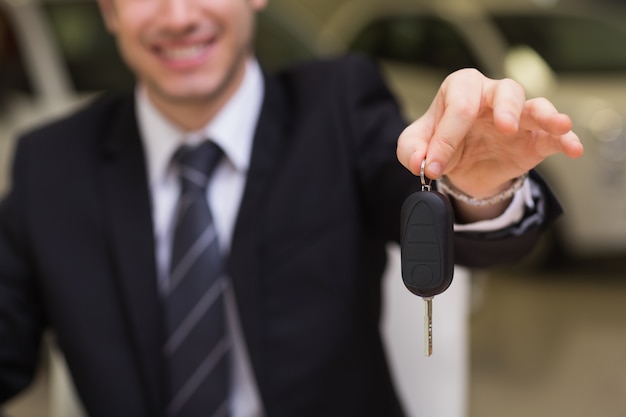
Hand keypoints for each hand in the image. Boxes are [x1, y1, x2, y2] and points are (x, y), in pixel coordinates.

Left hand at [396, 68, 583, 199]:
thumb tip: (421, 161)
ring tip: (556, 124)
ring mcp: (517, 117)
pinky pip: (553, 135)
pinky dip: (566, 140)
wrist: (462, 167)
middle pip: (505, 91)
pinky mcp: (534, 139)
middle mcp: (492, 96)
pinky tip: (573, 148)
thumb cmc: (440, 144)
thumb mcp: (416, 146)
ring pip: (535, 106)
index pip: (458, 107)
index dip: (445, 139)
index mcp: (460, 90)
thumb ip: (410, 150)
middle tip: (504, 127)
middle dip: (505, 109)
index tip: (433, 167)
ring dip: (546, 115)